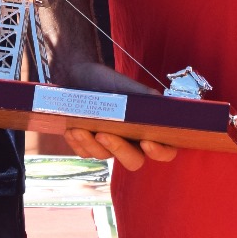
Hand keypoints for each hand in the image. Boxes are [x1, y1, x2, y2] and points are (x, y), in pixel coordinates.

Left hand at [56, 62, 178, 170]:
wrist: (80, 76)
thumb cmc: (108, 82)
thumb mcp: (128, 86)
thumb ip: (146, 97)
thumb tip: (162, 105)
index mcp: (148, 130)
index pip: (165, 151)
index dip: (160, 152)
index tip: (146, 141)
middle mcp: (131, 143)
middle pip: (134, 162)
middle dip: (119, 150)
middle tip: (103, 135)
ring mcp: (110, 147)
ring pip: (104, 156)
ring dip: (90, 143)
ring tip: (79, 128)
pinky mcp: (89, 146)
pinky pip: (85, 153)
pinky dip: (78, 143)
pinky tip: (71, 129)